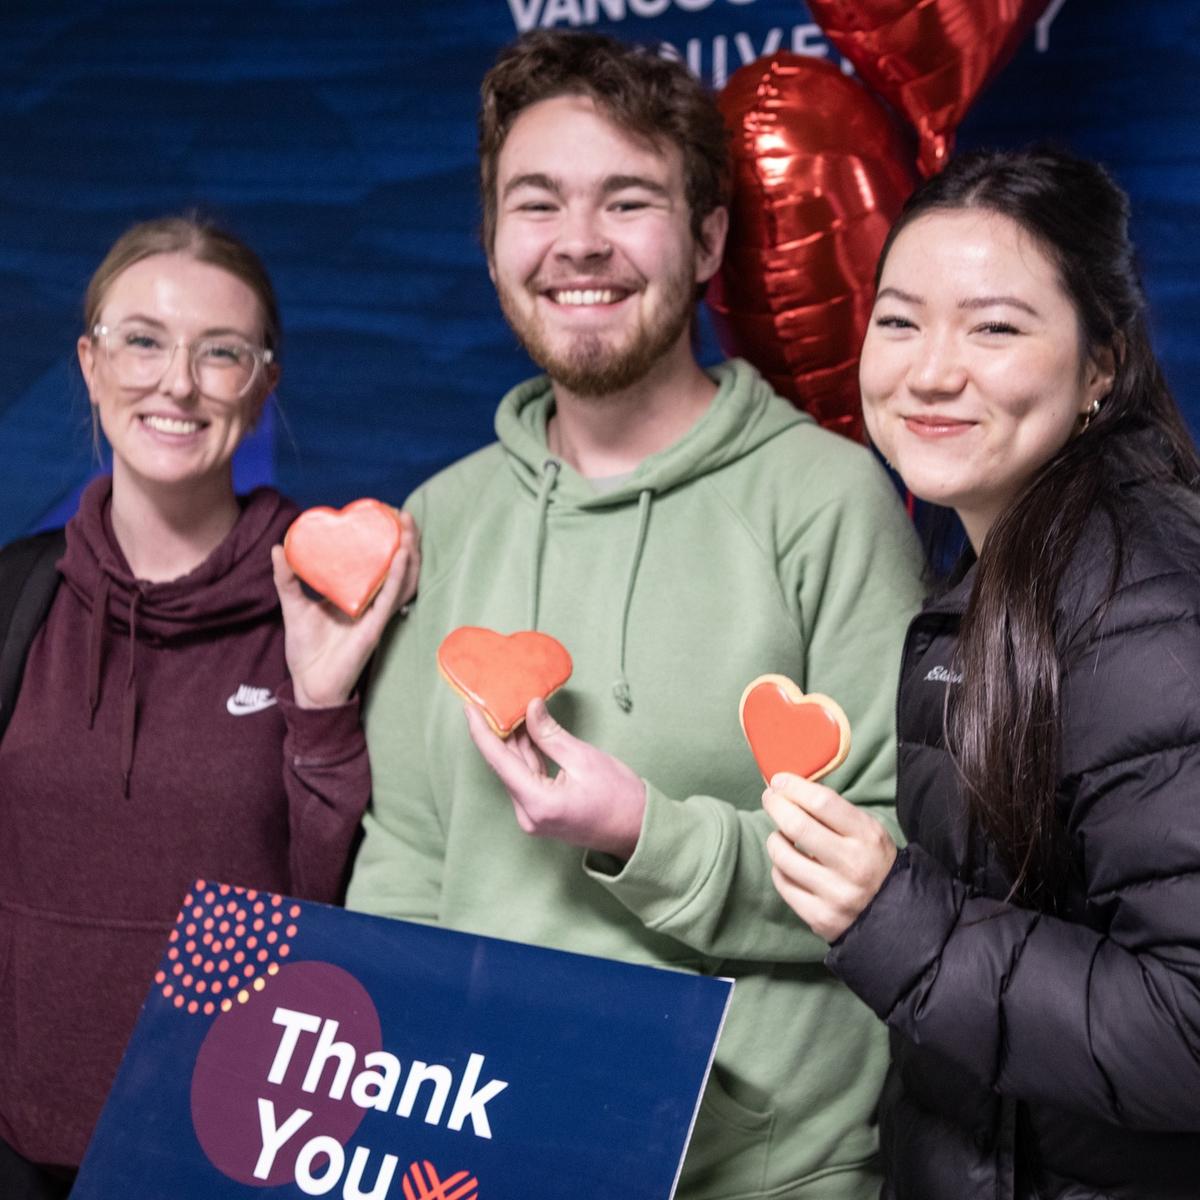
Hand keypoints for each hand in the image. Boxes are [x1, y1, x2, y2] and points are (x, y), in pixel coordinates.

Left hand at [273, 511, 419, 708]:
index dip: (388, 540)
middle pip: (399, 568)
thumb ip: (287, 579)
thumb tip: (278, 548)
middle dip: (405, 540)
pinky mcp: (375, 628)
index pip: (380, 563)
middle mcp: (373, 603)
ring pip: (403, 581)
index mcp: (358, 596)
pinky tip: (401, 557)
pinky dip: (398, 577)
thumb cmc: (306, 649)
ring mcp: (377, 616)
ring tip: (406, 529)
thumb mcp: (293, 606)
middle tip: (401, 514)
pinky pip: (391, 599)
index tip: (385, 515)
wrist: (309, 685)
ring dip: (409, 553)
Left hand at [464, 697, 646, 858]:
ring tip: (514, 710)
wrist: (639, 831)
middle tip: (496, 700)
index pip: (499, 760)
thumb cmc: (619, 798)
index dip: (481, 730)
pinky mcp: (542, 814)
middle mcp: (528, 814)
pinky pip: (528, 780)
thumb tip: (529, 708)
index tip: (470, 706)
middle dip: (501, 731)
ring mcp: (534, 817)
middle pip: (506, 766)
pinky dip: (528, 756)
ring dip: (516, 742)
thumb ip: (550, 734)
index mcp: (537, 802)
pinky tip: (528, 733)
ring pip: (516, 771)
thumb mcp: (583, 759)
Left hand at [763, 773, 896, 942]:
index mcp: (867, 837)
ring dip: (775, 839)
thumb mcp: (867, 830)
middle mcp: (853, 866)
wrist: (895, 914)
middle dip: (776, 805)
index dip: (794, 787)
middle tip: (770, 798)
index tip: (779, 780)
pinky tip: (788, 863)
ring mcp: (836, 894)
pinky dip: (779, 868)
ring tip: (781, 835)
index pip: (822, 802)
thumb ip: (834, 811)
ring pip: (783, 856)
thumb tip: (790, 787)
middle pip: (797, 826)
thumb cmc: (871, 860)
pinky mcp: (820, 917)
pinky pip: (782, 883)